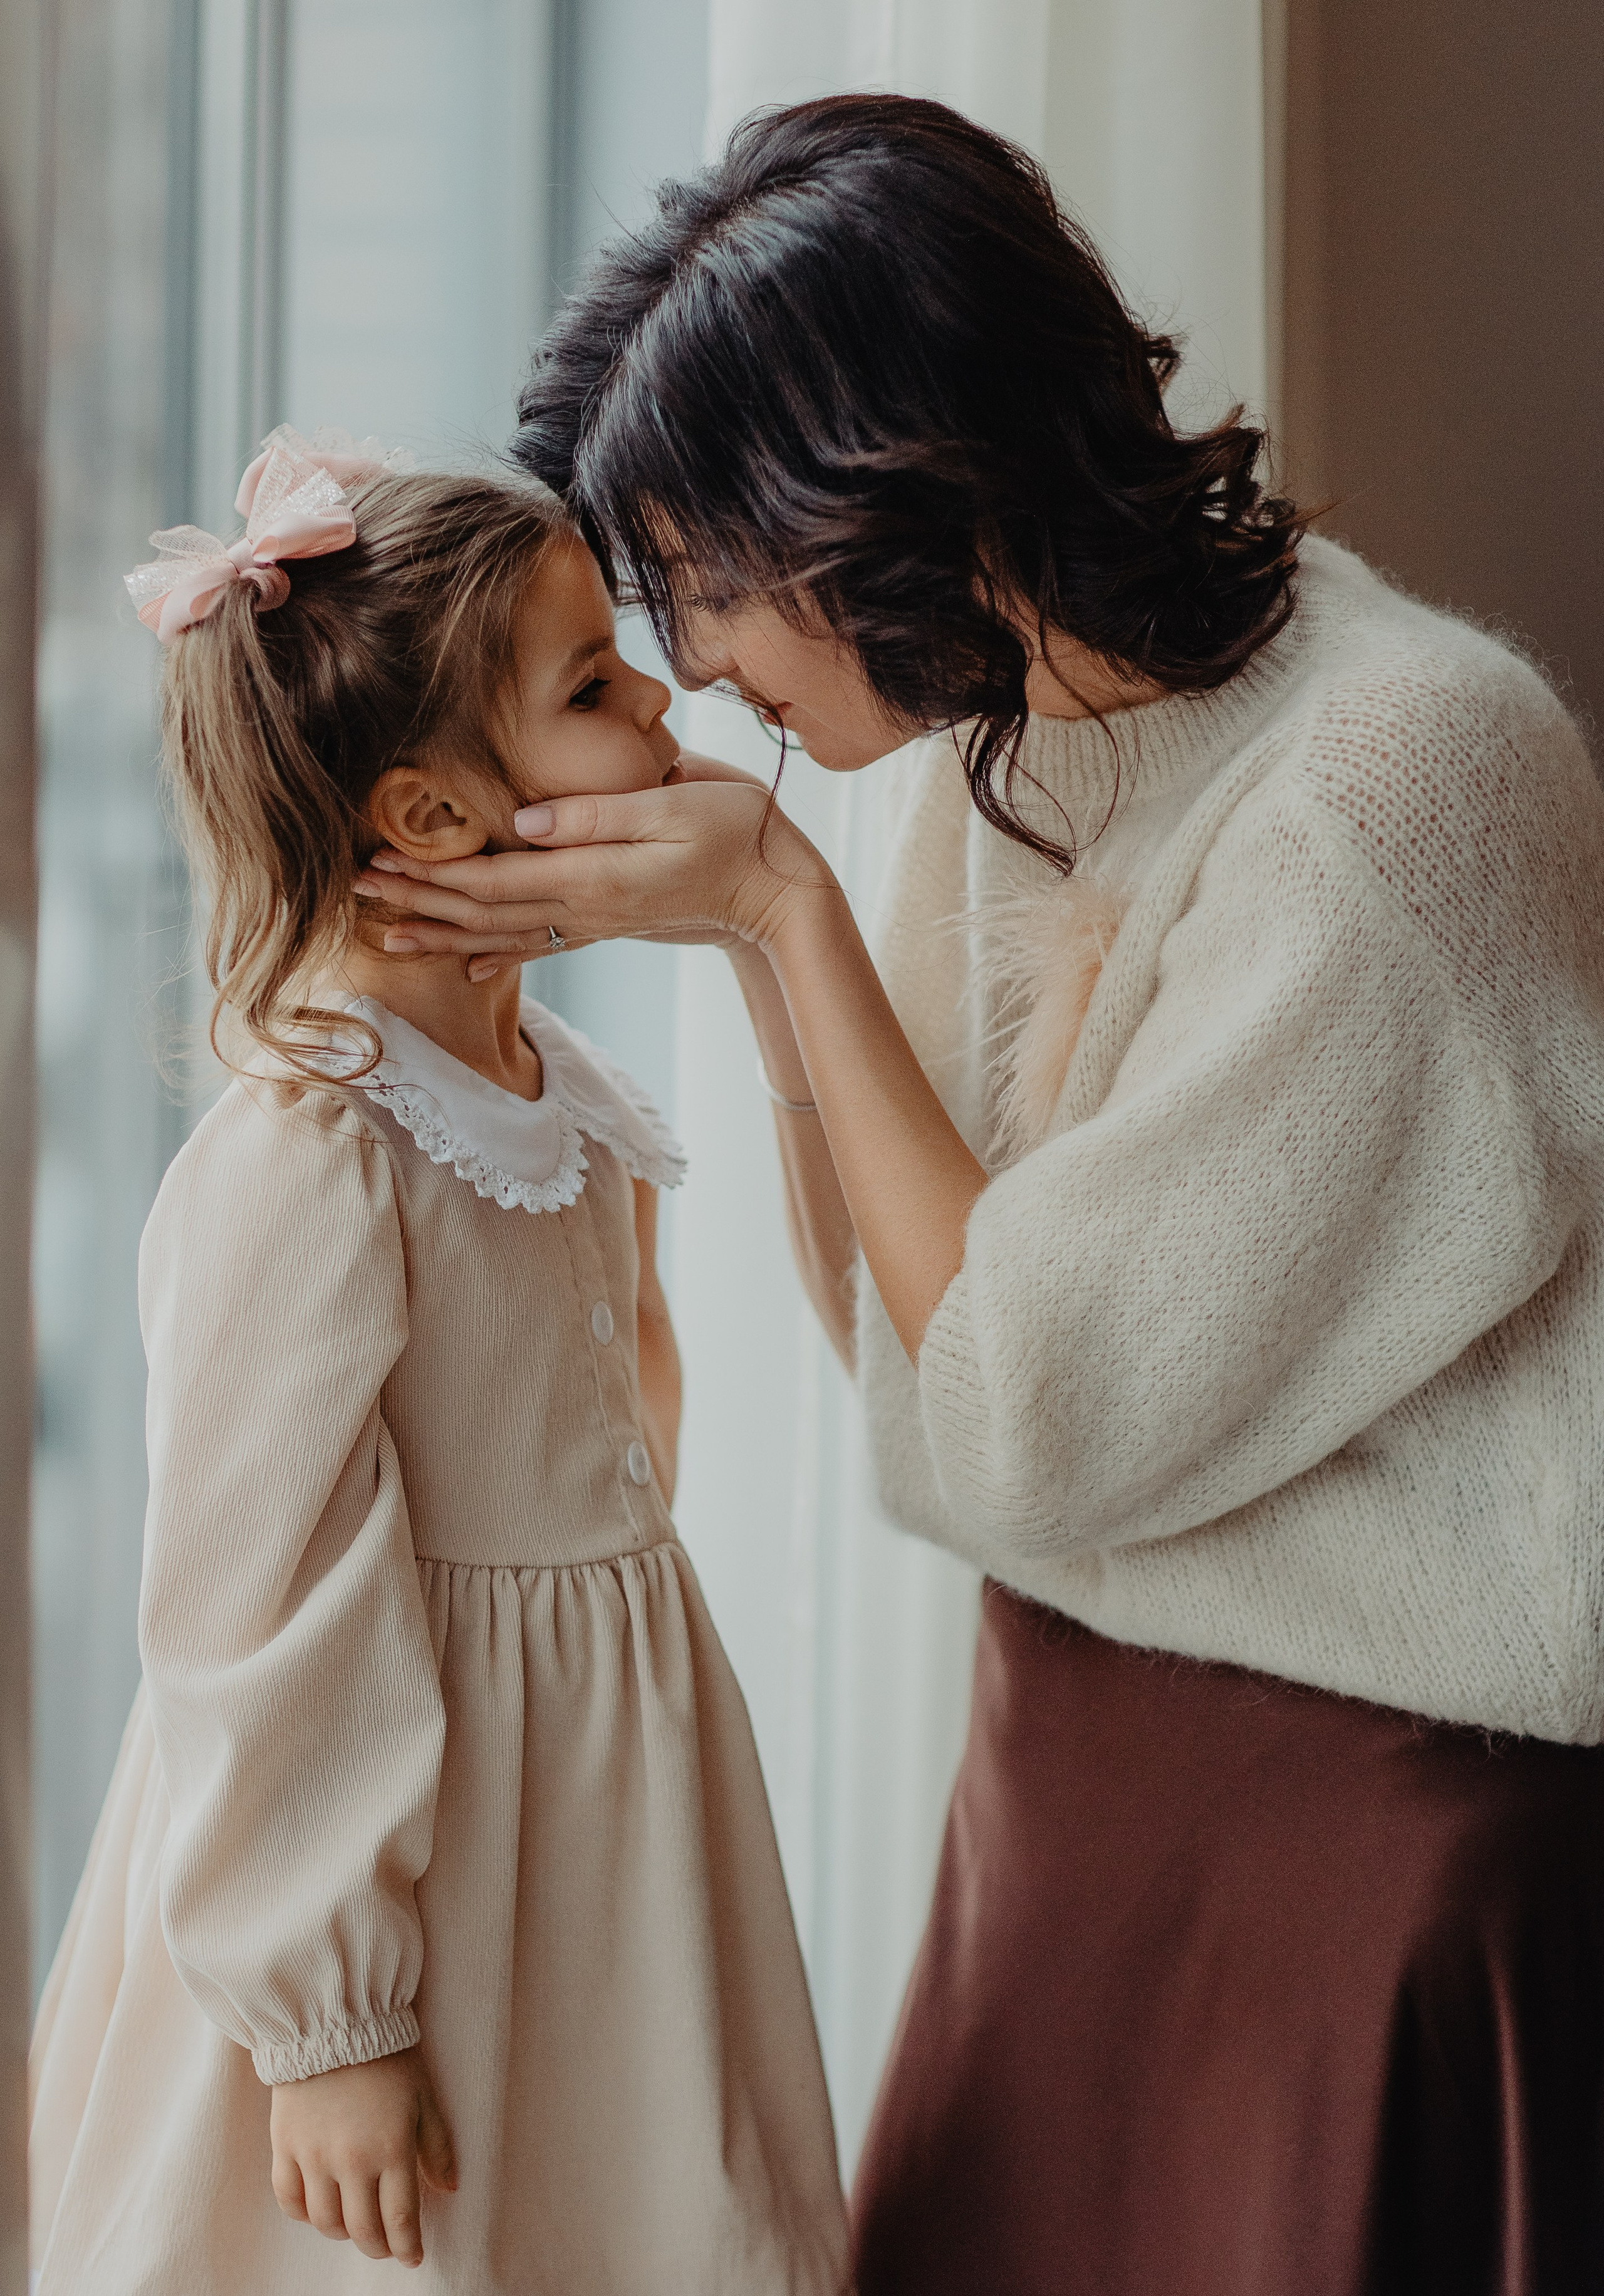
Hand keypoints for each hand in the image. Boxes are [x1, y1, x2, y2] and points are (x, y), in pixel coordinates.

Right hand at [270, 2044, 456, 2267]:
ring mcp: (315, 2156)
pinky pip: (289, 2200)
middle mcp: (352, 2160)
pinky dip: (303, 2214)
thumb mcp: (424, 2097)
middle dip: (377, 2247)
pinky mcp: (285, 2146)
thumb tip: (449, 2188)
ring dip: (342, 2232)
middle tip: (385, 2246)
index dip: (408, 2247)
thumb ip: (437, 2146)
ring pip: (325, 2222)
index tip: (413, 2258)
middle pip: (362, 2229)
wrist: (335, 2022)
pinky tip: (317, 2208)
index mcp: (392, 2149)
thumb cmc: (388, 2058)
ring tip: (354, 2224)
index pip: (401, 2219)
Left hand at [354, 768, 835, 972]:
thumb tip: (525, 823)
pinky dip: (494, 954)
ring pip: (500, 933)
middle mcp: (583, 906)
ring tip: (386, 932)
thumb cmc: (737, 831)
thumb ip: (599, 814)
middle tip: (355, 891)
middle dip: (416, 903)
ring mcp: (594, 921)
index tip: (377, 862)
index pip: (492, 878)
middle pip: (481, 911)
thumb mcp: (676, 805)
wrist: (778, 892)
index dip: (431, 874)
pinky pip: (537, 945)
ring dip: (440, 933)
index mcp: (591, 874)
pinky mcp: (607, 923)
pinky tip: (461, 966)